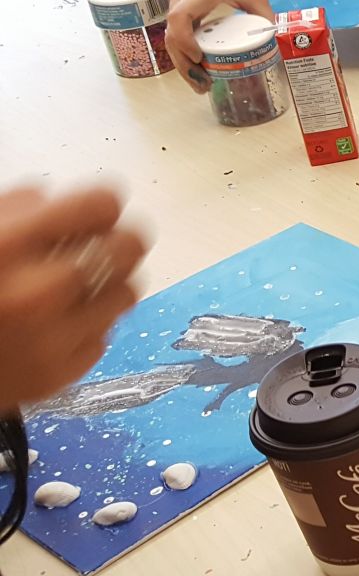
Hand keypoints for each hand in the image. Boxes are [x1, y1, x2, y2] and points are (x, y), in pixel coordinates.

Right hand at [0, 186, 147, 408]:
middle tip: (101, 246)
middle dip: (116, 241)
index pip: (103, 205)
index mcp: (6, 248)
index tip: (97, 212)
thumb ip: (17, 210)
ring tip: (73, 288)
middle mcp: (34, 293)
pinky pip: (103, 337)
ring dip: (106, 285)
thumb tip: (60, 201)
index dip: (99, 206)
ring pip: (126, 293)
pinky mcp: (58, 375)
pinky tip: (54, 323)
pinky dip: (86, 326)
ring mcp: (50, 339)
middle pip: (129, 247)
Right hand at [164, 0, 271, 89]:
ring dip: (184, 64)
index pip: (181, 18)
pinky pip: (178, 38)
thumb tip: (270, 40)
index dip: (186, 40)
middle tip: (203, 85)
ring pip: (172, 41)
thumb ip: (263, 12)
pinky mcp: (182, 15)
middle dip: (185, 64)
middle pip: (173, 37)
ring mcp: (179, 9)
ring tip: (201, 84)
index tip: (200, 57)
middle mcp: (183, 3)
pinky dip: (185, 55)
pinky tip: (199, 70)